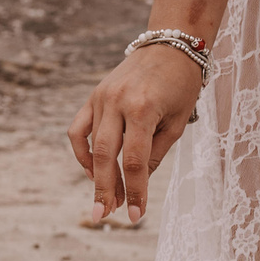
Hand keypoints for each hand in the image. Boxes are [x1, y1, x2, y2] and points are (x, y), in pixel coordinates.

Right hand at [68, 45, 202, 224]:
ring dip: (95, 175)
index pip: (136, 160)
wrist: (169, 45)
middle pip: (107, 156)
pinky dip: (82, 152)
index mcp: (144, 108)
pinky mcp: (93, 97)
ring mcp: (101, 99)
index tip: (136, 215)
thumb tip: (138, 182)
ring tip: (105, 198)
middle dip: (106, 189)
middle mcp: (117, 103)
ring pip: (91, 145)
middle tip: (104, 215)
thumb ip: (155, 152)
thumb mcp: (176, 120)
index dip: (136, 190)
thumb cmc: (181, 83)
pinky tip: (93, 169)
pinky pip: (78, 130)